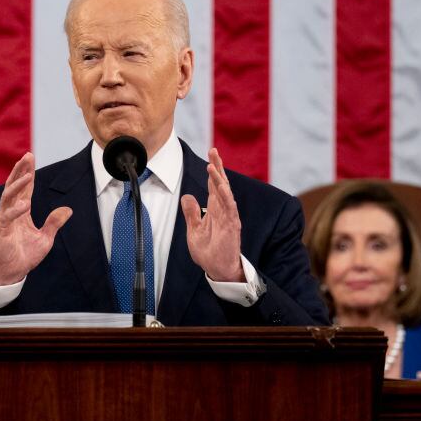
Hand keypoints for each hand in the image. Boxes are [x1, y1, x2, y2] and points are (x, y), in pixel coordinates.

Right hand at [0, 152, 71, 285]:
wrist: (13, 274)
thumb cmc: (25, 256)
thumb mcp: (45, 238)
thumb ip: (54, 223)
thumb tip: (68, 209)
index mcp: (19, 211)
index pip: (23, 188)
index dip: (27, 172)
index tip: (31, 157)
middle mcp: (9, 212)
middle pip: (13, 186)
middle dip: (20, 170)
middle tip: (28, 156)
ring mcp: (4, 221)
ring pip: (7, 197)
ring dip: (17, 185)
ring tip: (28, 174)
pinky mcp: (2, 232)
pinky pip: (7, 217)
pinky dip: (16, 210)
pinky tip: (25, 204)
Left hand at [181, 148, 244, 282]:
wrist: (218, 270)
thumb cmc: (208, 252)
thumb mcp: (194, 230)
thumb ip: (191, 213)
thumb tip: (187, 196)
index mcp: (214, 209)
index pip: (214, 185)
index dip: (212, 170)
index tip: (211, 155)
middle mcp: (223, 209)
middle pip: (221, 183)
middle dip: (217, 166)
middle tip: (213, 150)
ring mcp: (229, 216)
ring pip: (225, 193)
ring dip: (219, 178)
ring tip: (212, 165)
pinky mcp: (232, 225)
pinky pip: (230, 208)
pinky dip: (226, 196)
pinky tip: (222, 186)